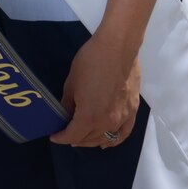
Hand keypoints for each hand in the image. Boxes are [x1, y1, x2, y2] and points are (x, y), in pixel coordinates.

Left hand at [49, 33, 139, 148]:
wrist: (117, 47)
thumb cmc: (90, 62)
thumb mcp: (71, 83)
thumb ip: (68, 104)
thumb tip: (66, 115)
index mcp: (89, 117)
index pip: (73, 135)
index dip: (61, 137)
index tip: (54, 136)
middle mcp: (107, 123)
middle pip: (89, 139)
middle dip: (76, 139)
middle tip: (66, 134)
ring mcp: (123, 118)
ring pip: (106, 138)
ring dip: (93, 140)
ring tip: (83, 138)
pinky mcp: (133, 111)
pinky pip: (124, 133)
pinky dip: (114, 139)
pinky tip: (107, 141)